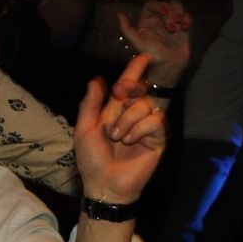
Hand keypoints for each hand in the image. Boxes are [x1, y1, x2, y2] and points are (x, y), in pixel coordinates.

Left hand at [74, 55, 166, 203]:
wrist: (104, 183)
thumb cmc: (92, 159)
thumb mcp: (84, 129)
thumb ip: (91, 104)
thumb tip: (97, 79)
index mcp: (114, 112)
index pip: (127, 87)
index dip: (135, 72)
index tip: (143, 58)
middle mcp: (132, 116)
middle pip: (138, 90)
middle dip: (127, 90)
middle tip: (118, 98)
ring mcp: (146, 127)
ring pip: (145, 105)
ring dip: (127, 120)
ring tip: (118, 138)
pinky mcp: (158, 139)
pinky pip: (154, 121)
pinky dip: (139, 129)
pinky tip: (130, 141)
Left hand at [118, 0, 192, 87]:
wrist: (168, 65)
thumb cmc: (151, 55)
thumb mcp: (138, 42)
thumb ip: (127, 29)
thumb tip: (119, 14)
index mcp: (147, 21)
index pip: (152, 4)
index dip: (159, 5)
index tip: (166, 12)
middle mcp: (158, 20)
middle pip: (166, 4)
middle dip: (171, 12)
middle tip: (172, 26)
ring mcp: (171, 23)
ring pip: (176, 7)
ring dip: (180, 13)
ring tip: (180, 26)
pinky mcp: (182, 27)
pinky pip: (186, 16)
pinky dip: (187, 18)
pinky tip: (185, 27)